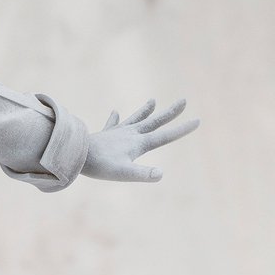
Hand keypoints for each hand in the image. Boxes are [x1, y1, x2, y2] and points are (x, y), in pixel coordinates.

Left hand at [83, 97, 198, 181]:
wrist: (75, 153)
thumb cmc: (101, 166)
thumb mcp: (125, 173)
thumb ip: (144, 173)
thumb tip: (161, 173)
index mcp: (139, 143)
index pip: (166, 136)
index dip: (183, 129)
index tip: (198, 120)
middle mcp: (130, 134)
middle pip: (154, 121)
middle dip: (170, 112)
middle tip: (184, 100)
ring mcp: (117, 133)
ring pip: (135, 119)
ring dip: (145, 111)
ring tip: (153, 100)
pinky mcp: (105, 136)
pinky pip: (112, 125)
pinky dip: (115, 119)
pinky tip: (116, 112)